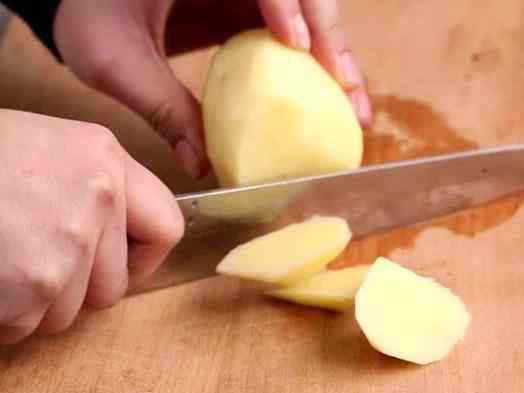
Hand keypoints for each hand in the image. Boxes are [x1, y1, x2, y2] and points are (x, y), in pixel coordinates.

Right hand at [0, 109, 183, 343]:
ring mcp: (67, 244)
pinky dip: (3, 313)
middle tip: (35, 259)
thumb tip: (129, 239)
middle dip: (77, 288)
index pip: (168, 227)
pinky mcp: (34, 284)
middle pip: (115, 286)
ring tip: (3, 255)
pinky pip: (27, 326)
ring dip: (35, 301)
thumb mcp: (50, 150)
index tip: (121, 262)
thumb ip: (98, 189)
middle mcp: (97, 197)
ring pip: (70, 313)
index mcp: (106, 157)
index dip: (144, 256)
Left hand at [52, 0, 371, 178]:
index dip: (286, 4)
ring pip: (311, 13)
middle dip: (331, 39)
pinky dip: (317, 65)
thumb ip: (160, 106)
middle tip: (349, 91)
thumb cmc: (87, 13)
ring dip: (336, 56)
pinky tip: (330, 98)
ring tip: (354, 104)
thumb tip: (201, 164)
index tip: (298, 46)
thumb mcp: (114, 60)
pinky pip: (296, 31)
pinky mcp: (253, 9)